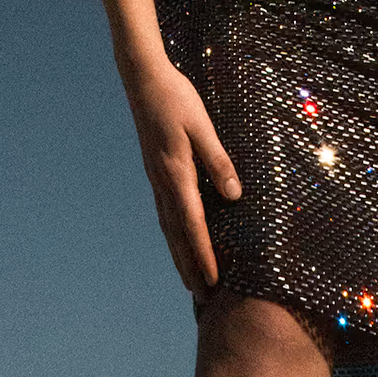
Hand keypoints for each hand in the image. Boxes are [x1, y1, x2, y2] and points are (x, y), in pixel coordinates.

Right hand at [119, 55, 241, 301]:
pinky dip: (173, 234)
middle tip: (202, 297)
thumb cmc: (176, 98)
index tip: (213, 281)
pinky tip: (179, 238)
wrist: (143, 79)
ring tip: (190, 278)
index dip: (204, 254)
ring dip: (179, 254)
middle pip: (177, 234)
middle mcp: (163, 181)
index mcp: (176, 172)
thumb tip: (234, 195)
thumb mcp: (202, 126)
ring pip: (168, 226)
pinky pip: (165, 211)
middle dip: (190, 265)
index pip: (193, 224)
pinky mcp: (155, 171)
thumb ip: (217, 160)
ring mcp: (156, 177)